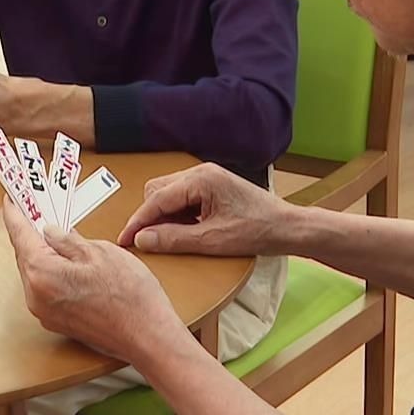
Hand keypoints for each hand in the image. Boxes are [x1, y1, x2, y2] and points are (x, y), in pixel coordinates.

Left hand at [1, 198, 188, 364]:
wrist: (148, 337)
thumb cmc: (130, 296)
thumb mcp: (99, 252)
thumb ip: (67, 240)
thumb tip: (50, 231)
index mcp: (42, 274)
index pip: (20, 235)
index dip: (15, 212)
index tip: (12, 198)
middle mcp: (36, 296)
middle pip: (25, 255)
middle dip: (30, 232)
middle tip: (36, 209)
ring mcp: (45, 313)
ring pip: (36, 273)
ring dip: (42, 252)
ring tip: (54, 233)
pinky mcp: (58, 322)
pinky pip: (46, 288)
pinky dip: (51, 271)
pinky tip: (66, 260)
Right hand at [118, 163, 290, 256]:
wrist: (288, 227)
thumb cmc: (257, 231)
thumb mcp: (212, 240)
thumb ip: (174, 239)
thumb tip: (142, 239)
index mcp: (201, 180)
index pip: (156, 199)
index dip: (138, 222)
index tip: (124, 240)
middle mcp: (201, 172)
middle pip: (158, 191)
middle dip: (150, 216)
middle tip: (150, 242)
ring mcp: (207, 178)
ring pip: (168, 193)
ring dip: (164, 216)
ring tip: (172, 238)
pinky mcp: (213, 187)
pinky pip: (183, 197)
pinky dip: (178, 214)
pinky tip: (187, 231)